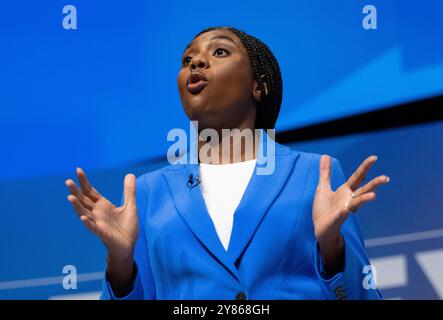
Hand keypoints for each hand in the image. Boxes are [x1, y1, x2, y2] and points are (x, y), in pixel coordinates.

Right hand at [65, 168, 138, 260]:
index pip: (90, 191)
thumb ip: (129, 191)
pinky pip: (93, 228)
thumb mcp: (131, 206)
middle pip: (84, 200)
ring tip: (69, 197)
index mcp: (103, 206)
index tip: (78, 170)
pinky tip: (82, 217)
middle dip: (76, 191)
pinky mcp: (103, 233)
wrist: (129, 245)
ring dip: (77, 206)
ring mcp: (99, 223)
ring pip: (84, 213)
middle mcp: (97, 213)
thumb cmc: (127, 227)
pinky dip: (88, 223)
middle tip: (68, 181)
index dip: (84, 181)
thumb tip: (130, 174)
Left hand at [313, 155, 388, 272]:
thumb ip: (325, 172)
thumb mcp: (322, 187)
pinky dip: (343, 212)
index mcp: (345, 191)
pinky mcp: (337, 219)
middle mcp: (348, 200)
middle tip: (386, 178)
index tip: (374, 157)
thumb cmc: (324, 209)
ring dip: (364, 199)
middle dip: (374, 184)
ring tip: (374, 196)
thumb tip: (325, 155)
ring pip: (356, 203)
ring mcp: (344, 209)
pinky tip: (345, 209)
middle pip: (363, 190)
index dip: (365, 167)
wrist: (320, 228)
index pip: (357, 177)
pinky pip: (341, 215)